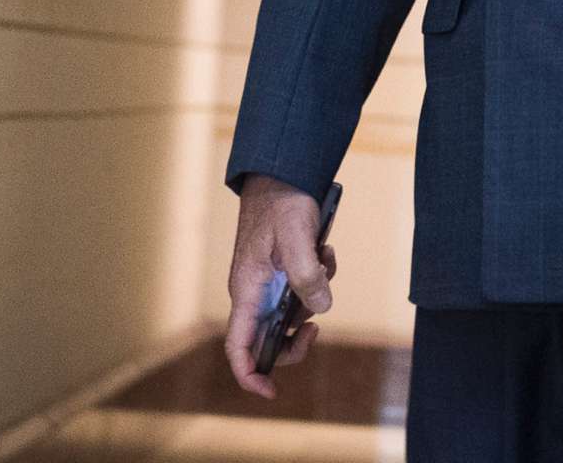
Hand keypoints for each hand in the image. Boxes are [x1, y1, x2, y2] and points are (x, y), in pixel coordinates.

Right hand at [224, 174, 338, 397]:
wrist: (282, 171)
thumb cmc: (281, 202)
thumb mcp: (296, 239)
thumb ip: (307, 276)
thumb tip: (320, 309)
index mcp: (248, 290)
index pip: (238, 346)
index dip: (251, 374)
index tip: (271, 391)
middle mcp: (254, 291)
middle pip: (269, 337)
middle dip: (296, 338)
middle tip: (316, 329)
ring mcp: (268, 280)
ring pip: (292, 310)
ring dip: (314, 294)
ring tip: (324, 259)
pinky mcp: (283, 268)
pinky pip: (302, 286)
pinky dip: (318, 274)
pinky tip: (324, 249)